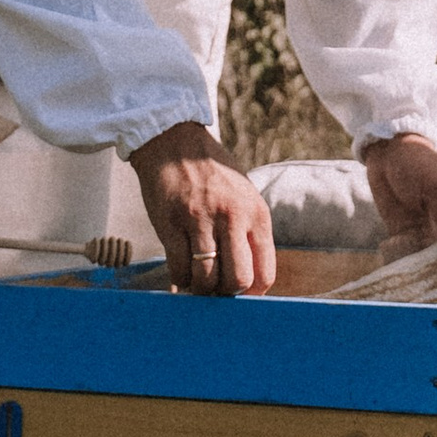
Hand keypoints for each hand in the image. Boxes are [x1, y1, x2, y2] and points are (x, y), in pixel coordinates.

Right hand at [129, 120, 276, 295]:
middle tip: (216, 288)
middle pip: (237, 281)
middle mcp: (232, 216)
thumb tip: (247, 280)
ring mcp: (201, 220)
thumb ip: (248, 232)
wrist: (174, 142)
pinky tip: (180, 268)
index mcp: (256, 212)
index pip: (265, 272)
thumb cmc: (211, 173)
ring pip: (206, 280)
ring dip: (200, 289)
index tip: (239, 294)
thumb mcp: (243, 196)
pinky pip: (178, 269)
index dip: (252, 293)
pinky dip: (179, 278)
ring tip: (197, 281)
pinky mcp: (171, 223)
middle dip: (225, 293)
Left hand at [363, 134, 436, 266]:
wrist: (389, 152)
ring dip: (417, 262)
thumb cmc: (421, 165)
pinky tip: (396, 246)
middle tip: (428, 266)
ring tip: (411, 255)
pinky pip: (406, 254)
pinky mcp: (405, 236)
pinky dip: (401, 255)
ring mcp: (426, 234)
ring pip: (426, 259)